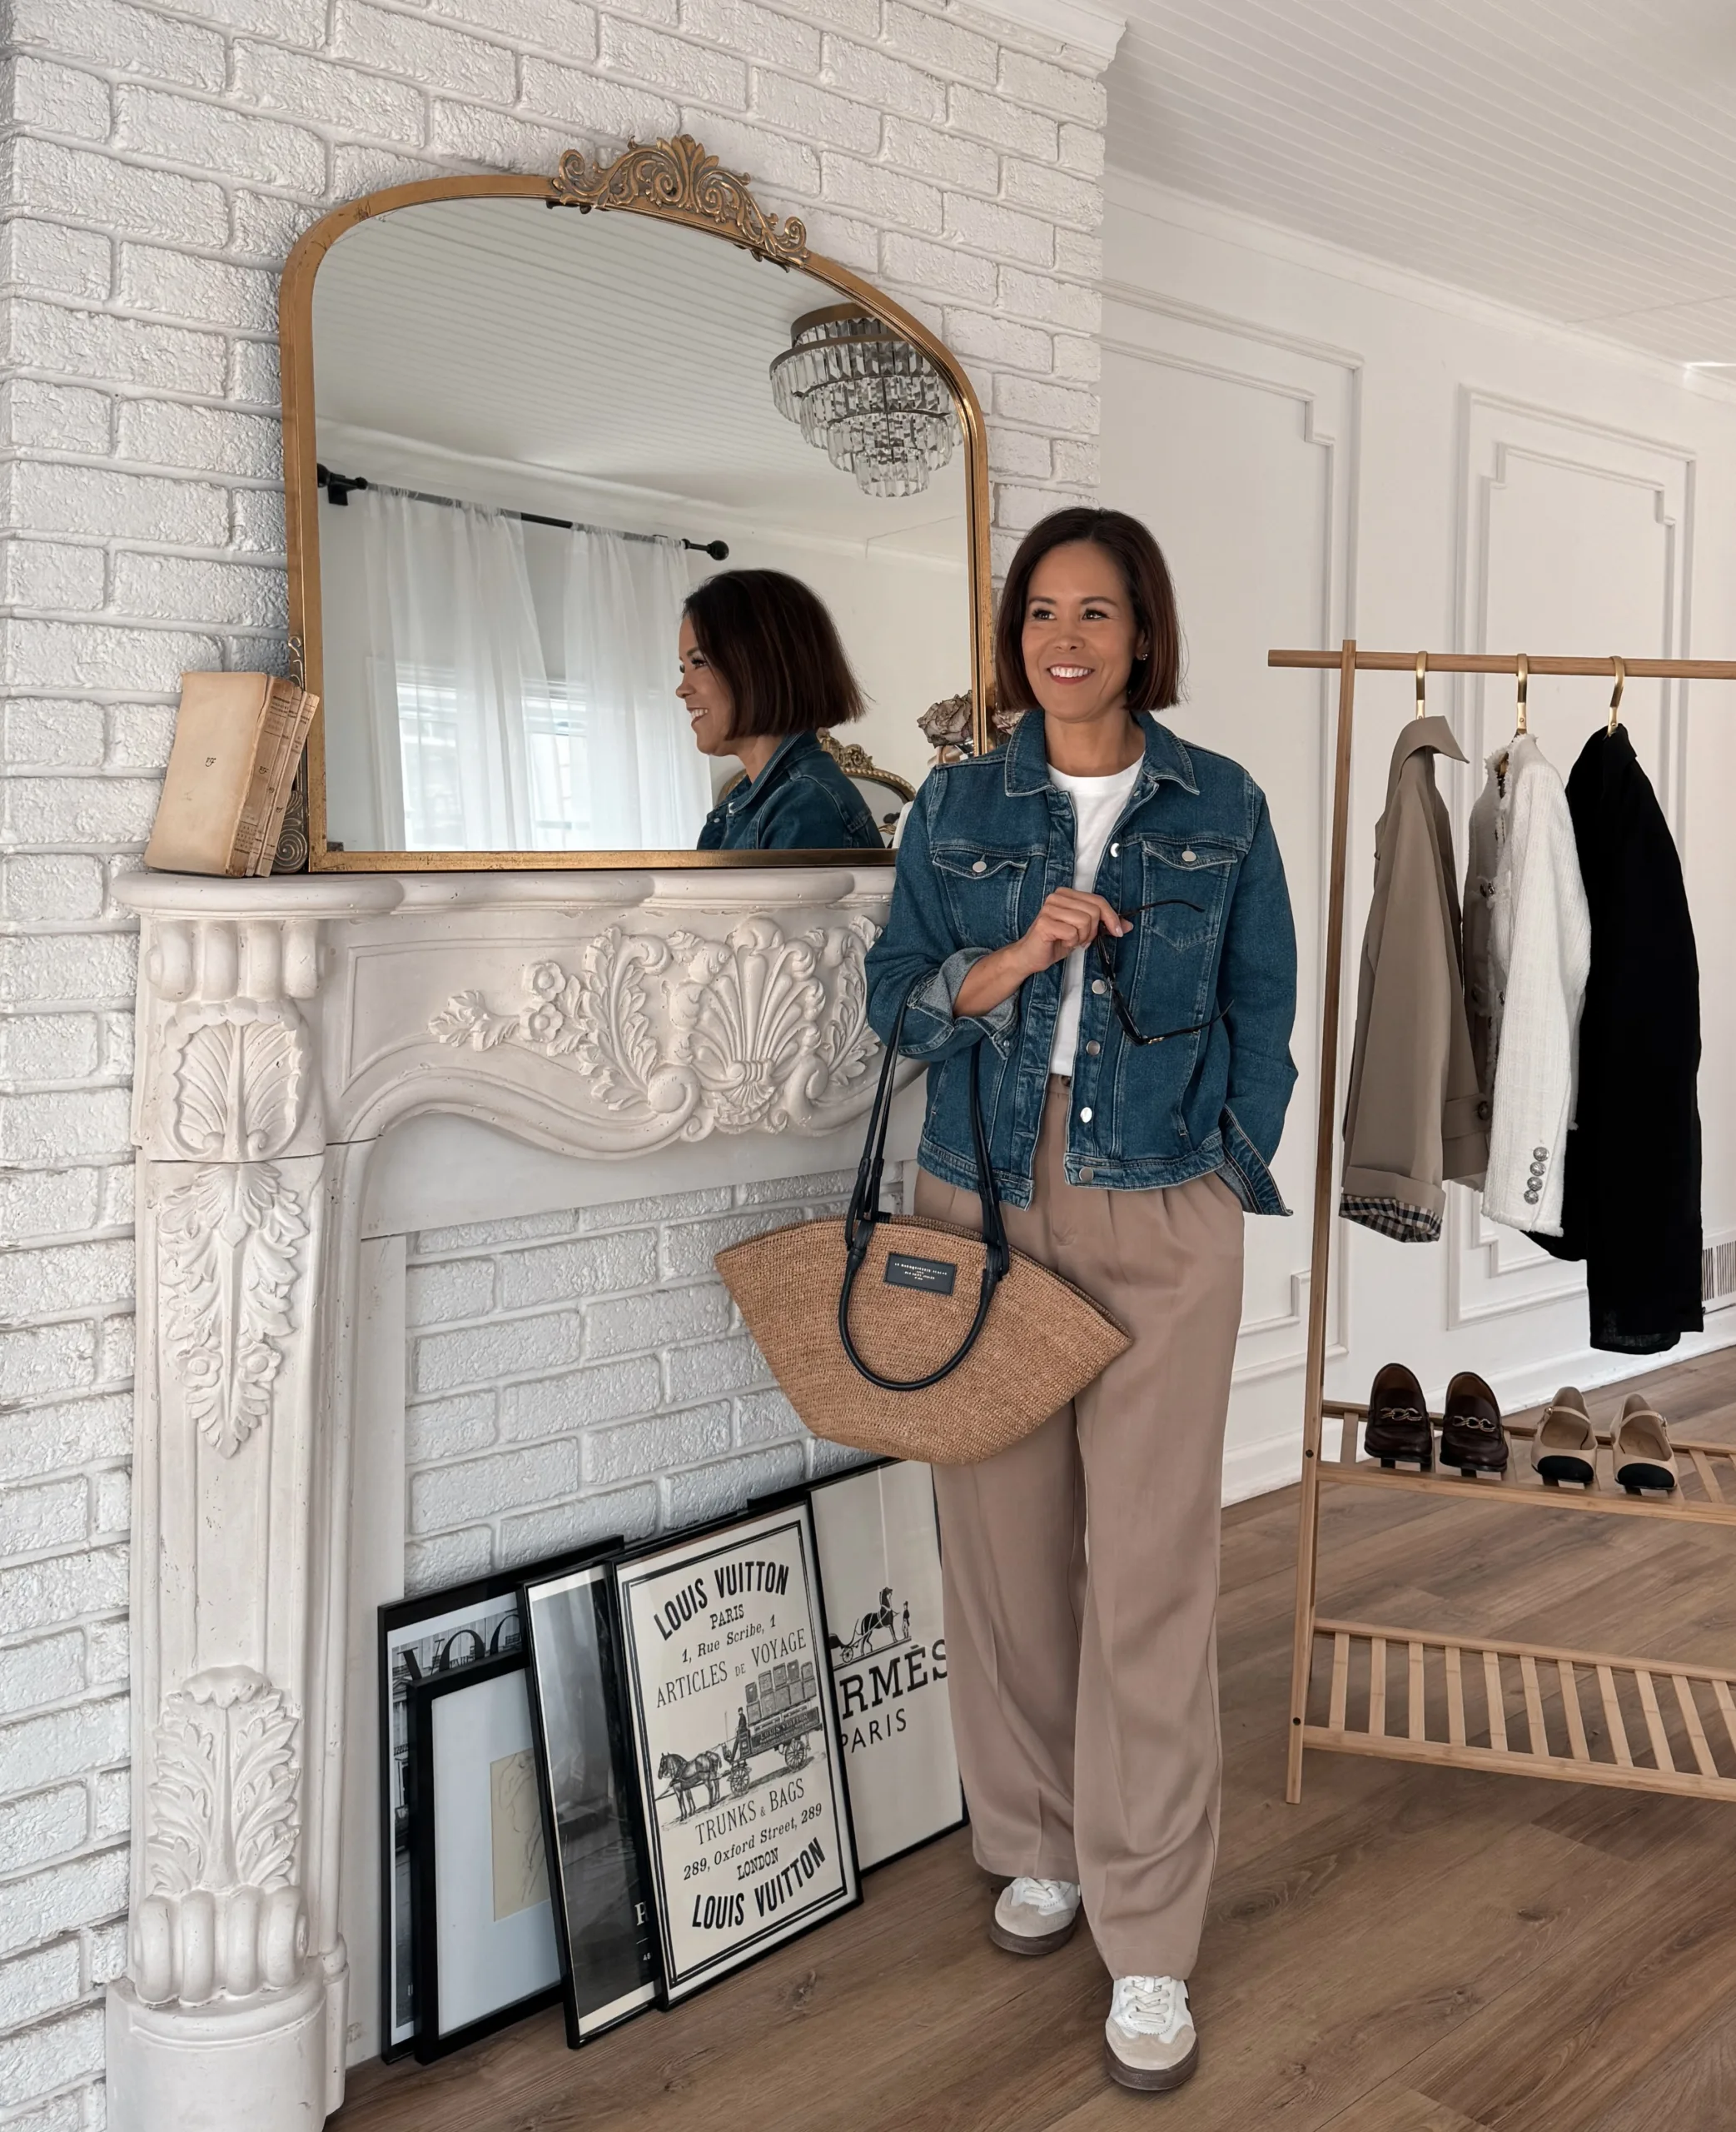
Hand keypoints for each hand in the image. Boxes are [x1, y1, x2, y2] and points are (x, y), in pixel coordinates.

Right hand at [1010, 889, 1128, 976]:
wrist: (1030, 956)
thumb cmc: (1055, 942)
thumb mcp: (1084, 932)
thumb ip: (1103, 925)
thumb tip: (1127, 925)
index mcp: (1067, 894)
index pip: (1098, 900)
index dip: (1112, 917)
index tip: (1118, 931)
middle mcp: (1057, 897)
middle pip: (1094, 911)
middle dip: (1093, 931)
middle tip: (1082, 940)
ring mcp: (1049, 909)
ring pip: (1084, 921)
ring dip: (1082, 937)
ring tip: (1071, 941)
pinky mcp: (1045, 923)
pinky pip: (1072, 932)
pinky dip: (1071, 943)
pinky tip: (1062, 943)